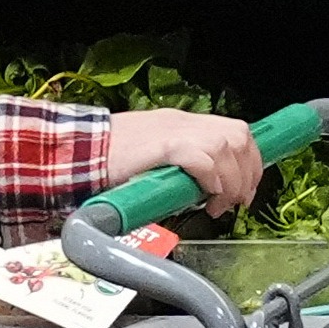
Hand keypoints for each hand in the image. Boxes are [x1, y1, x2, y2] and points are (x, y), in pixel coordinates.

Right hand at [97, 107, 264, 216]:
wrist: (77, 150)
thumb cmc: (109, 160)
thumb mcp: (155, 160)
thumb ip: (181, 167)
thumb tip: (205, 191)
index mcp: (183, 124)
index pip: (236, 132)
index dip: (250, 162)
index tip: (246, 189)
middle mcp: (183, 122)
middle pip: (238, 137)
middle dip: (247, 173)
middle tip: (236, 201)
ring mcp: (173, 131)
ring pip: (226, 147)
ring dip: (231, 181)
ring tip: (218, 205)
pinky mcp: (161, 145)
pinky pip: (200, 157)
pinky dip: (211, 177)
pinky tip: (208, 194)